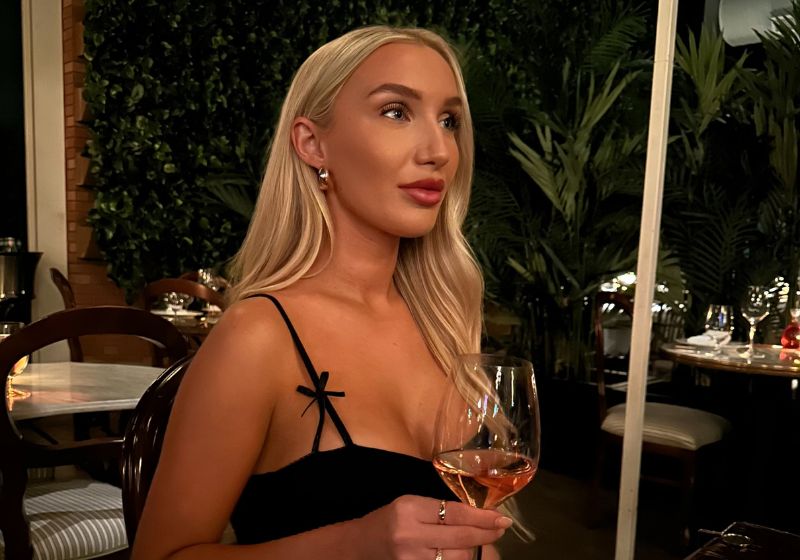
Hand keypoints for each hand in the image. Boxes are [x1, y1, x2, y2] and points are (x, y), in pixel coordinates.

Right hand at [353, 495, 511, 559]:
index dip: (482, 517)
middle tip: (501, 529)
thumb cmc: (389, 519)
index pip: (454, 513)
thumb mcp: (411, 504)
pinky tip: (467, 554)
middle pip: (460, 538)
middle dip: (486, 534)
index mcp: (410, 509)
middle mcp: (411, 535)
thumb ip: (439, 509)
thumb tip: (477, 515)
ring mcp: (412, 559)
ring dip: (475, 549)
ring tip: (485, 541)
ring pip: (457, 558)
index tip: (501, 517)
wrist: (361, 545)